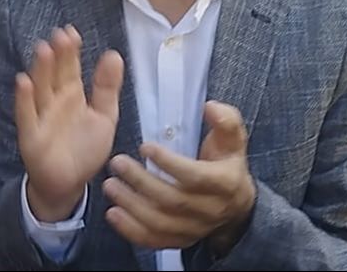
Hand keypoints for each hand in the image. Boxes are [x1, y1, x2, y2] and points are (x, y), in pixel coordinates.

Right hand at [18, 26, 123, 222]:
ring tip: (44, 49)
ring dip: (40, 70)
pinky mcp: (31, 136)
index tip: (72, 31)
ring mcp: (41, 117)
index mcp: (72, 94)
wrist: (69, 184)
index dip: (71, 50)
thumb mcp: (104, 116)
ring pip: (39, 89)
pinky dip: (23, 99)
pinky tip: (23, 82)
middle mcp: (54, 101)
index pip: (71, 67)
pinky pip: (26, 115)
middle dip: (57, 55)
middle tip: (60, 35)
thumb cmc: (85, 148)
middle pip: (55, 74)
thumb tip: (114, 54)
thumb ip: (107, 87)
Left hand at [102, 101, 256, 252]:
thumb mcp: (233, 140)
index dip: (169, 163)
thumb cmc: (228, 164)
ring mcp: (195, 229)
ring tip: (110, 186)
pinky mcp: (180, 240)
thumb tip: (209, 107)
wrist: (236, 205)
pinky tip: (113, 214)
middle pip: (173, 201)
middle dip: (142, 182)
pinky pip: (155, 240)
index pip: (195, 177)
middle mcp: (210, 210)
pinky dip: (131, 230)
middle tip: (117, 163)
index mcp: (225, 183)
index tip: (145, 147)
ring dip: (132, 206)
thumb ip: (226, 120)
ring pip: (160, 223)